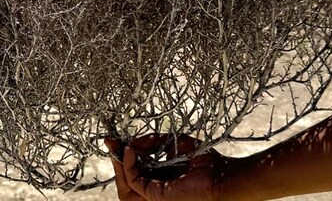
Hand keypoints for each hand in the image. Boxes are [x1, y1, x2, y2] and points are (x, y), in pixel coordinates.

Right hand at [105, 134, 226, 200]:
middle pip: (128, 172)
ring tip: (118, 144)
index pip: (137, 164)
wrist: (220, 176)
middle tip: (111, 141)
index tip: (117, 138)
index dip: (126, 152)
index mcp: (162, 174)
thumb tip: (134, 142)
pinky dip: (128, 164)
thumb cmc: (203, 161)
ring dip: (120, 160)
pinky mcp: (154, 194)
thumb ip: (154, 141)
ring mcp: (154, 191)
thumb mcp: (174, 142)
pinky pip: (134, 179)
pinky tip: (129, 150)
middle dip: (118, 155)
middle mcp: (156, 183)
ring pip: (127, 178)